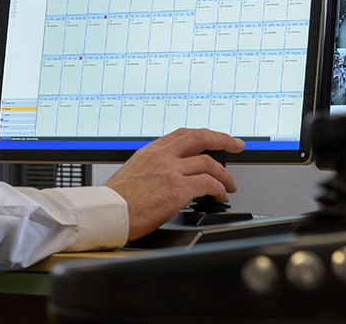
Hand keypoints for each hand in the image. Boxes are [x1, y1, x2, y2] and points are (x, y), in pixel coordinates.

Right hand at [102, 128, 244, 241]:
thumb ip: (154, 166)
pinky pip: (208, 183)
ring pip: (208, 163)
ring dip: (224, 175)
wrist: (109, 212)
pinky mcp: (177, 189)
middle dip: (223, 140)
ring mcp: (170, 170)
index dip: (204, 135)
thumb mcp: (134, 171)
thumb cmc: (117, 199)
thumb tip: (170, 174)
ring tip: (228, 186)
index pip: (183, 134)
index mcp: (151, 151)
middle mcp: (162, 156)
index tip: (215, 138)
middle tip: (236, 145)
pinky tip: (219, 196)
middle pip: (200, 138)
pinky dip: (218, 189)